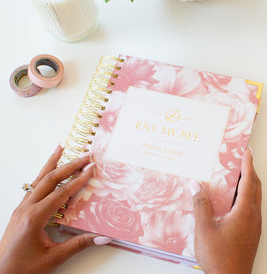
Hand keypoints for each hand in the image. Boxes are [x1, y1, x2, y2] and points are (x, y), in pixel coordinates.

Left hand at [0, 145, 109, 273]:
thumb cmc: (22, 269)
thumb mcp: (54, 258)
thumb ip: (79, 244)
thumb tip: (103, 237)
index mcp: (35, 218)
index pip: (61, 193)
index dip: (78, 180)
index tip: (92, 168)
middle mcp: (25, 209)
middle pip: (49, 180)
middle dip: (69, 165)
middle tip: (86, 155)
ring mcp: (21, 209)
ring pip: (38, 180)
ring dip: (52, 164)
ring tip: (61, 148)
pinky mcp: (20, 213)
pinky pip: (33, 188)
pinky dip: (43, 176)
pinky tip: (49, 171)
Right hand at [191, 148, 261, 273]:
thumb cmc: (219, 258)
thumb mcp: (204, 230)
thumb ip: (200, 205)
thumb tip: (196, 185)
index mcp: (244, 211)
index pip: (248, 181)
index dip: (248, 164)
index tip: (247, 152)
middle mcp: (253, 216)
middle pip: (255, 187)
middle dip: (250, 171)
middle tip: (244, 160)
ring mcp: (255, 226)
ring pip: (255, 198)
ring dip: (250, 184)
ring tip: (239, 176)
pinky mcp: (252, 234)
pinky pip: (253, 208)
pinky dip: (247, 197)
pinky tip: (236, 202)